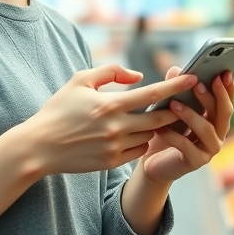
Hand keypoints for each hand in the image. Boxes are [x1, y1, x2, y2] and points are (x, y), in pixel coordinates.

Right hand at [22, 64, 197, 176]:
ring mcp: (115, 147)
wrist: (40, 146)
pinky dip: (142, 141)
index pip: (153, 94)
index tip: (193, 77)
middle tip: (185, 102)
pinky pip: (138, 151)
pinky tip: (138, 133)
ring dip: (157, 127)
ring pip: (149, 136)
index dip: (176, 85)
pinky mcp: (112, 162)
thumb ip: (111, 72)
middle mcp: (116, 127)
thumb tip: (138, 76)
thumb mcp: (80, 80)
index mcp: (110, 104)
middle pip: (160, 120)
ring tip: (160, 117)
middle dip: (176, 110)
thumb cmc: (59, 109)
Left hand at [138, 66, 233, 184]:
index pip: (226, 101)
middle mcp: (218, 134)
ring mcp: (209, 149)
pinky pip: (186, 146)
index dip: (227, 87)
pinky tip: (160, 127)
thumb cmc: (166, 130)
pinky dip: (173, 135)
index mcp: (216, 119)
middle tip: (198, 84)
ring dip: (191, 115)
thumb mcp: (170, 107)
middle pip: (223, 114)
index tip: (223, 72)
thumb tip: (176, 69)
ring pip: (206, 129)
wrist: (153, 161)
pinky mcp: (195, 162)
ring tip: (174, 103)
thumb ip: (175, 89)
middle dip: (213, 97)